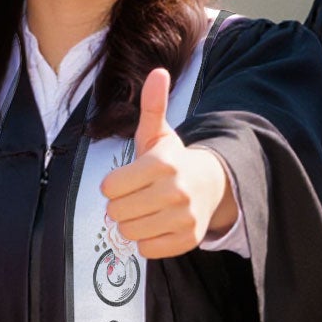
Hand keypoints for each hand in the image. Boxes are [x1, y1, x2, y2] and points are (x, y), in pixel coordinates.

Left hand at [98, 67, 234, 258]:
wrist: (211, 185)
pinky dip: (147, 240)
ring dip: (132, 223)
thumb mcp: (159, 133)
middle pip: (116, 212)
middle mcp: (176, 192)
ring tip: (146, 210)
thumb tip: (157, 71)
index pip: (110, 187)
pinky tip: (157, 224)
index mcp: (163, 164)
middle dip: (120, 205)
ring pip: (129, 233)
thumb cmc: (173, 160)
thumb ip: (152, 105)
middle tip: (136, 196)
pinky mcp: (188, 240)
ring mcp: (184, 218)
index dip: (113, 185)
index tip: (127, 180)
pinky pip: (146, 249)